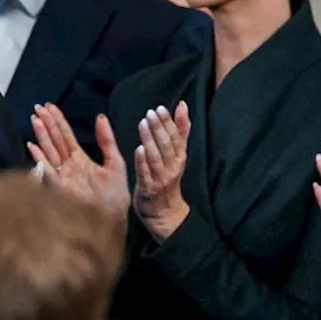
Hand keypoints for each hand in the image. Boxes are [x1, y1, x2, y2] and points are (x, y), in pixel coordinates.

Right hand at [29, 104, 130, 216]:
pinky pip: (47, 171)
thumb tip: (100, 117)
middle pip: (54, 141)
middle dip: (46, 124)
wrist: (114, 219)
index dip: (58, 120)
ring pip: (49, 151)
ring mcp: (62, 176)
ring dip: (42, 136)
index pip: (66, 136)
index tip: (49, 106)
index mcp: (80, 159)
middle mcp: (67, 166)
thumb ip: (107, 141)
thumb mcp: (115, 163)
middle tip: (38, 107)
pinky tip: (33, 146)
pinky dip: (39, 159)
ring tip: (35, 119)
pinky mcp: (59, 188)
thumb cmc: (115, 196)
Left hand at [132, 103, 190, 240]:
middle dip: (160, 128)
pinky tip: (138, 149)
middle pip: (167, 145)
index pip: (176, 137)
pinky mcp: (149, 189)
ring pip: (157, 157)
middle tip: (151, 113)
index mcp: (179, 157)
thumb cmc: (167, 179)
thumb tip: (183, 106)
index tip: (161, 108)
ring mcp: (161, 178)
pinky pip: (146, 174)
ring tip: (143, 124)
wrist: (165, 213)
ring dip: (150, 140)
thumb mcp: (177, 155)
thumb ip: (180, 131)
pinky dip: (142, 162)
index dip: (170, 122)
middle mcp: (172, 167)